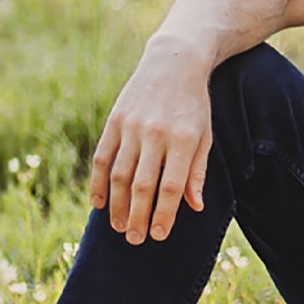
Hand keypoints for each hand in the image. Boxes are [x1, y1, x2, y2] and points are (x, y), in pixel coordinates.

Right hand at [88, 43, 212, 243]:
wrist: (174, 62)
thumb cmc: (194, 105)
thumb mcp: (205, 135)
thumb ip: (197, 171)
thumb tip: (194, 207)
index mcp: (183, 139)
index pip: (171, 186)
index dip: (164, 213)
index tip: (159, 235)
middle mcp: (155, 134)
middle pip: (142, 185)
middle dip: (138, 216)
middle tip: (136, 240)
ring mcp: (131, 127)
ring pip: (119, 175)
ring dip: (117, 206)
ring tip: (119, 228)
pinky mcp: (114, 121)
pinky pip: (102, 158)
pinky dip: (98, 183)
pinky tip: (99, 204)